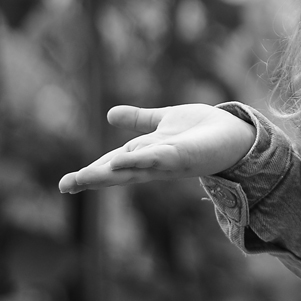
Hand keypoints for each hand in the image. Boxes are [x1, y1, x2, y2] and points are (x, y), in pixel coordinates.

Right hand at [58, 104, 256, 193]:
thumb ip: (139, 120)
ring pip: (133, 170)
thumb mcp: (163, 121)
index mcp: (146, 154)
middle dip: (92, 179)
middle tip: (65, 186)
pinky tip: (119, 160)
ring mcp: (167, 162)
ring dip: (108, 174)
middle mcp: (153, 162)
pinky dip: (137, 160)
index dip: (90, 173)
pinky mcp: (182, 157)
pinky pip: (156, 159)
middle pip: (118, 172)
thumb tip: (109, 115)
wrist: (236, 133)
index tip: (65, 184)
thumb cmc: (201, 131)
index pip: (112, 165)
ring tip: (82, 178)